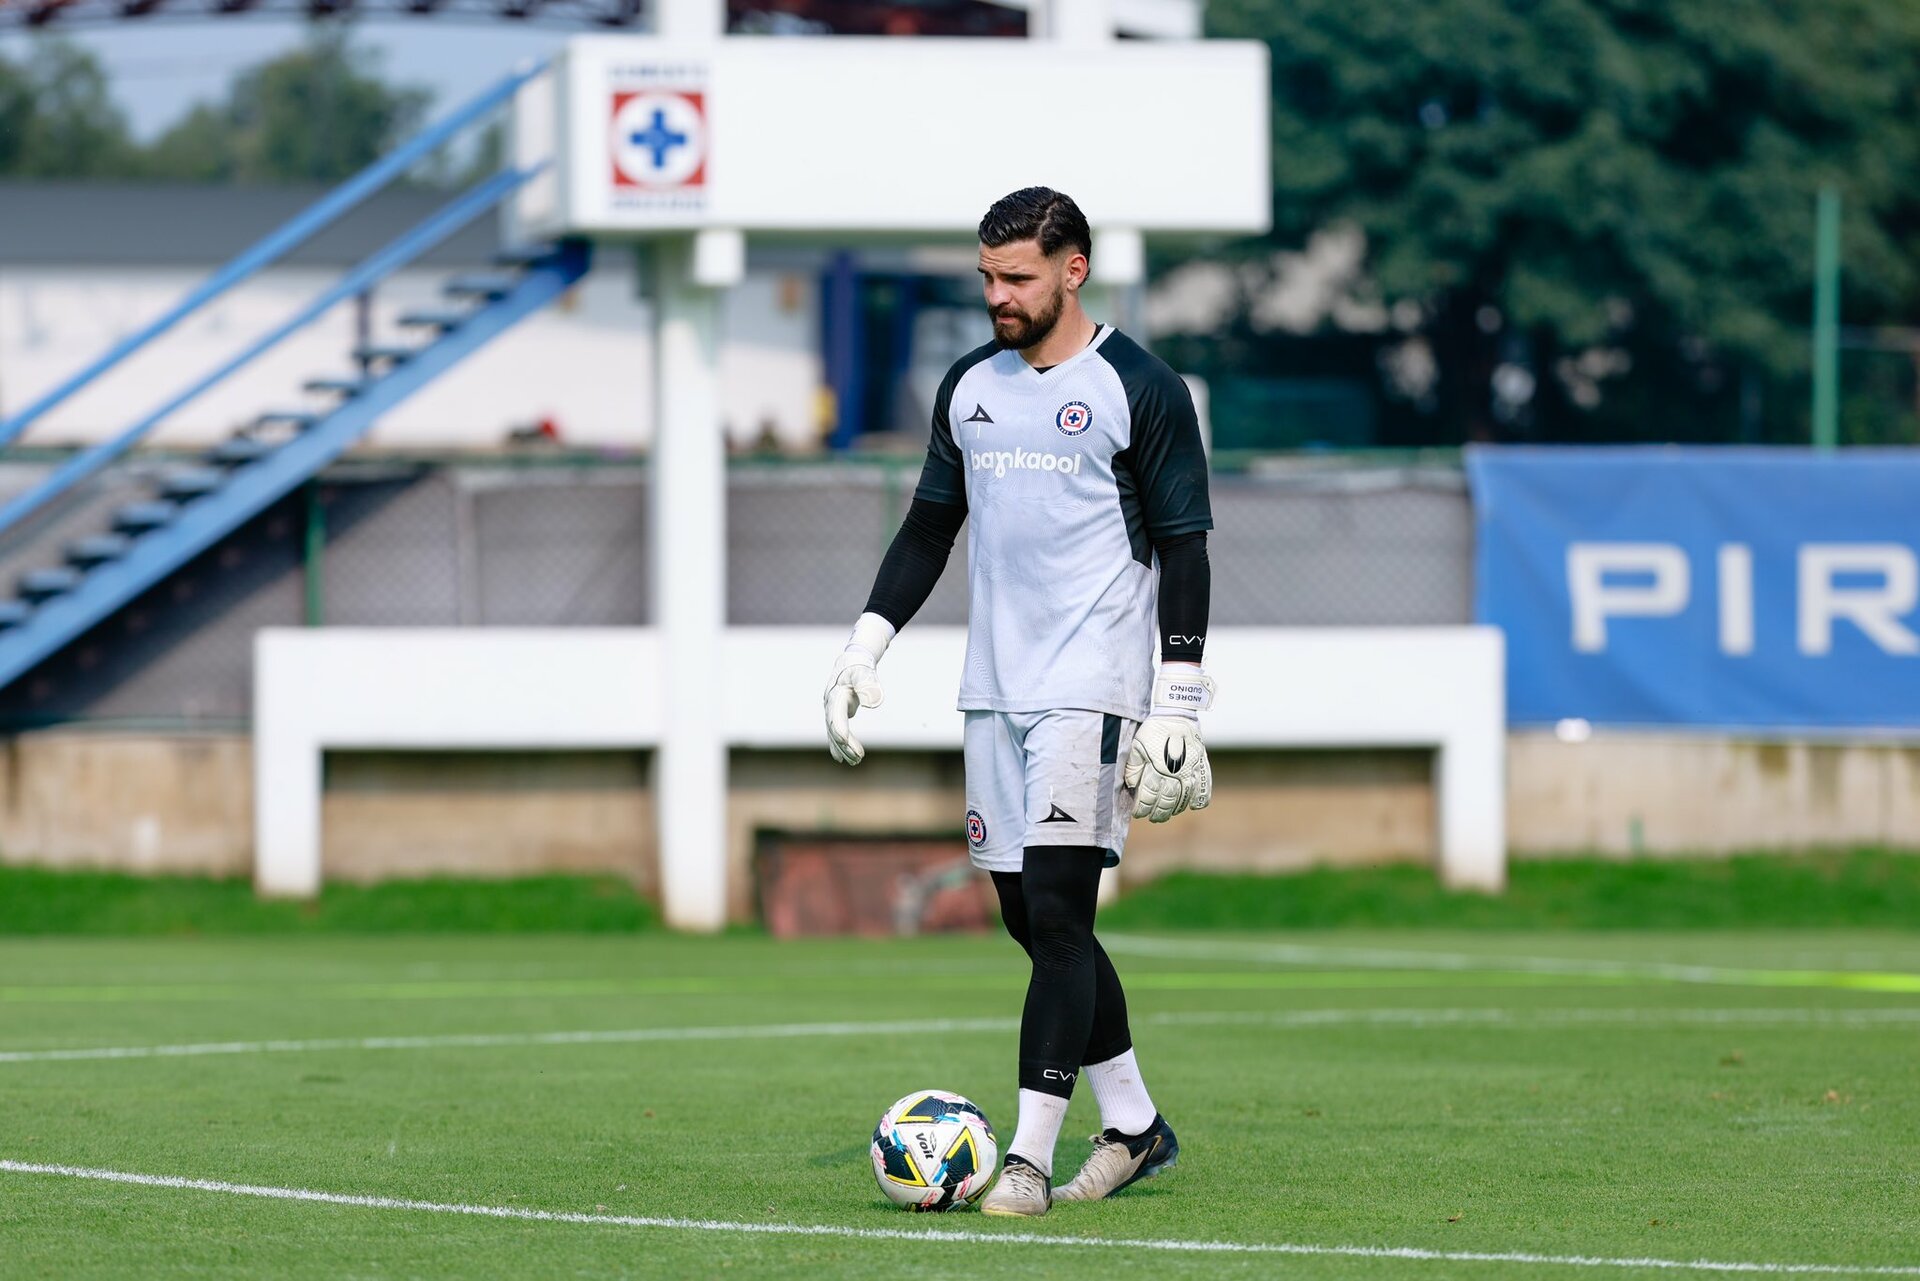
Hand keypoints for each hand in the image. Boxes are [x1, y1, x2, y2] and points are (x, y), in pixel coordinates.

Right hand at [824, 613, 895, 765]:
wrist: (851, 662)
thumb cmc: (859, 667)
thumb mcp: (865, 673)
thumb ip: (869, 685)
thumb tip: (873, 701)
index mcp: (835, 695)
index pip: (835, 716)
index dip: (840, 729)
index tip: (847, 742)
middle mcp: (830, 705)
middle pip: (834, 729)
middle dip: (844, 745)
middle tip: (858, 759)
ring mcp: (831, 710)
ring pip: (834, 734)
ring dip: (843, 749)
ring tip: (855, 762)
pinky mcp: (837, 714)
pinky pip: (837, 732)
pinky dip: (840, 745)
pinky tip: (843, 759)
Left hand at [1125, 716, 1211, 821]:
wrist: (1177, 713)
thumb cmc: (1154, 729)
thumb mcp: (1137, 745)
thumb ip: (1133, 767)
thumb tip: (1131, 786)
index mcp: (1156, 768)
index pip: (1149, 796)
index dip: (1143, 808)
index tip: (1139, 812)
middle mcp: (1174, 773)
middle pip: (1167, 802)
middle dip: (1158, 813)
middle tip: (1153, 817)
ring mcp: (1190, 771)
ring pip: (1184, 799)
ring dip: (1175, 809)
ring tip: (1168, 814)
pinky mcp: (1201, 766)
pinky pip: (1204, 788)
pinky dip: (1199, 800)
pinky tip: (1192, 805)